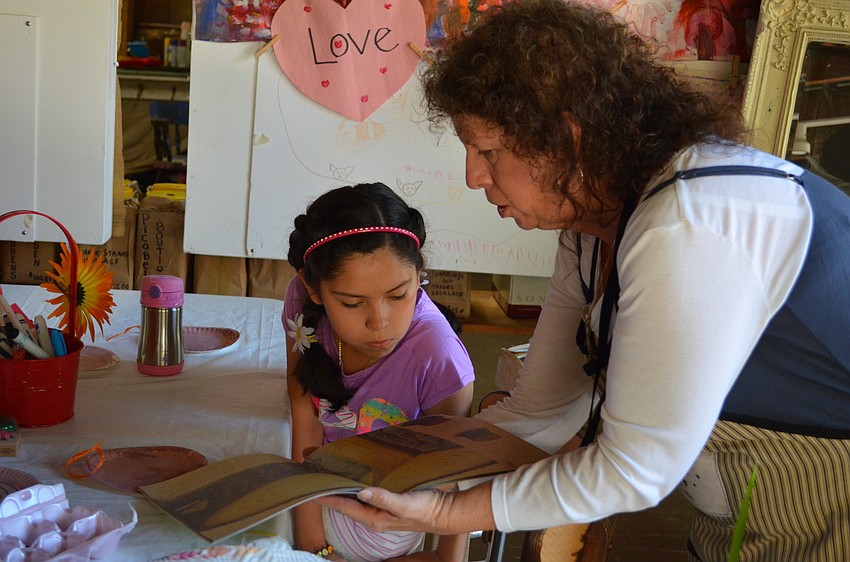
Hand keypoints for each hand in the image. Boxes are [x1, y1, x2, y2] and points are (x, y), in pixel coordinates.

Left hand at [316, 482, 494, 535]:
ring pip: (353, 495)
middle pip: (345, 500)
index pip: (343, 506)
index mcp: (373, 518)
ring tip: (326, 468)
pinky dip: (354, 481)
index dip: (326, 496)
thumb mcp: (406, 504)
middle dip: (329, 486)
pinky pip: (364, 490)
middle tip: (314, 470)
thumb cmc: (426, 509)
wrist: (445, 511)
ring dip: (340, 482)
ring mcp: (378, 507)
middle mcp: (372, 514)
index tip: (310, 487)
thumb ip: (384, 499)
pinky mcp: (385, 499)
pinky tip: (351, 472)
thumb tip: (362, 492)